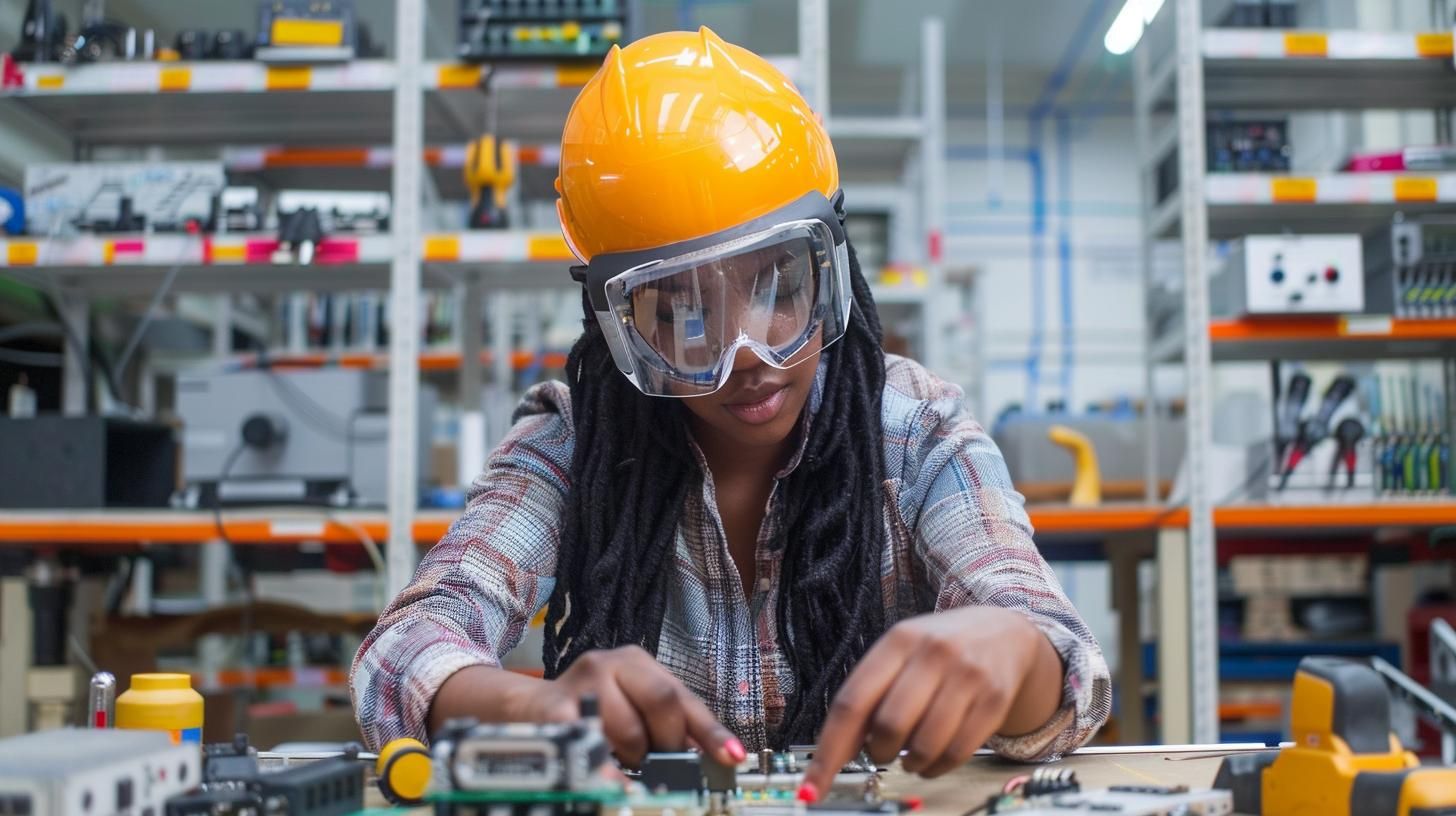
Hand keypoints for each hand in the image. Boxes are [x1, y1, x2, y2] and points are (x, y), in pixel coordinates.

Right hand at [501, 646, 745, 768]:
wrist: (524, 709)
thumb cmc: (589, 713)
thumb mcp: (632, 709)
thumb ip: (670, 726)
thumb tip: (713, 757)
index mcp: (637, 663)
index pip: (685, 696)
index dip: (711, 731)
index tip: (733, 757)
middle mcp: (611, 663)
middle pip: (662, 702)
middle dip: (668, 742)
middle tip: (660, 762)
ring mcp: (581, 683)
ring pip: (630, 729)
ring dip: (633, 757)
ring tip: (623, 759)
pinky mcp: (554, 707)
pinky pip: (591, 742)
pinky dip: (607, 769)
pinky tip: (612, 778)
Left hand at [801, 607, 1060, 793]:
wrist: (1004, 633)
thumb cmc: (938, 649)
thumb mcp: (900, 654)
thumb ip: (869, 693)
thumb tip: (837, 750)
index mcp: (897, 640)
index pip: (852, 702)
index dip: (830, 750)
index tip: (814, 785)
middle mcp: (933, 653)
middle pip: (888, 726)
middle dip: (877, 752)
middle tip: (880, 751)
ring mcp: (967, 676)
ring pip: (924, 745)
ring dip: (909, 763)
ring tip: (909, 754)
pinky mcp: (994, 700)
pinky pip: (956, 753)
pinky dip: (936, 768)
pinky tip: (932, 759)